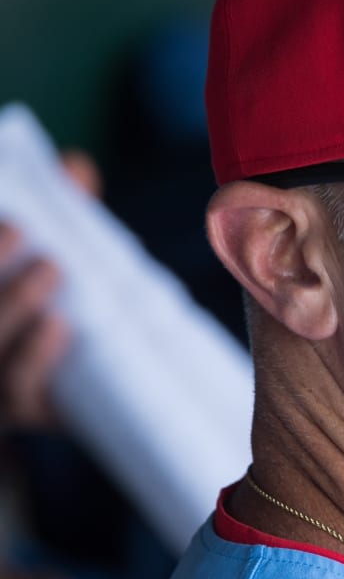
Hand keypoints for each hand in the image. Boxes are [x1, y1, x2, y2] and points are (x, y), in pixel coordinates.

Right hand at [0, 151, 100, 429]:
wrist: (94, 392)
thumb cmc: (60, 310)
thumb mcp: (57, 259)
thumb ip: (63, 214)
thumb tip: (76, 167)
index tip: (13, 220)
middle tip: (24, 231)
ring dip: (13, 304)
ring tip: (52, 269)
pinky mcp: (24, 411)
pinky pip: (20, 390)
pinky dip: (35, 356)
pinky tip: (58, 325)